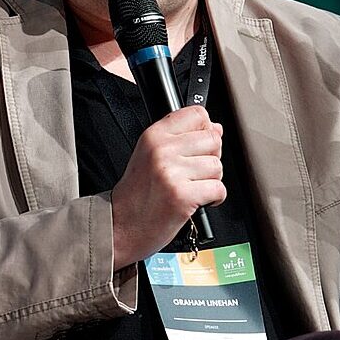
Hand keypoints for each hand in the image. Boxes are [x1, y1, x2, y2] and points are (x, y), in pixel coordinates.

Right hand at [110, 106, 225, 268]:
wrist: (121, 225)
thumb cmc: (137, 193)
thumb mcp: (150, 154)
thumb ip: (180, 138)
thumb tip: (216, 129)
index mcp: (154, 135)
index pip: (196, 114)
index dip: (205, 129)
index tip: (199, 144)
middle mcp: (162, 150)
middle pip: (213, 139)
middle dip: (211, 157)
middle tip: (194, 172)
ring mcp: (172, 173)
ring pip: (217, 166)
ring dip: (211, 180)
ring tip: (192, 187)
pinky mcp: (183, 196)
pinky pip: (218, 188)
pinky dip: (214, 198)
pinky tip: (198, 200)